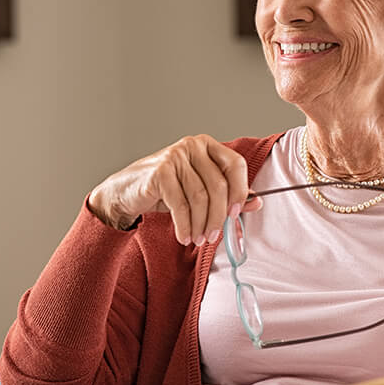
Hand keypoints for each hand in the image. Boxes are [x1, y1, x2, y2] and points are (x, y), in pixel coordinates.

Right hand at [87, 134, 261, 244]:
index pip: (236, 164)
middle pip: (219, 185)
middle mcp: (192, 146)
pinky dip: (185, 225)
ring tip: (198, 239)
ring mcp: (175, 156)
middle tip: (214, 236)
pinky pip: (181, 205)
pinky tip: (184, 236)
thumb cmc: (166, 190)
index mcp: (207, 146)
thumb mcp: (199, 191)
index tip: (236, 214)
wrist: (126, 192)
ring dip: (201, 224)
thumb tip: (256, 202)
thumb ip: (228, 195)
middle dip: (218, 216)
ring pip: (200, 198)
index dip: (240, 190)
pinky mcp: (160, 172)